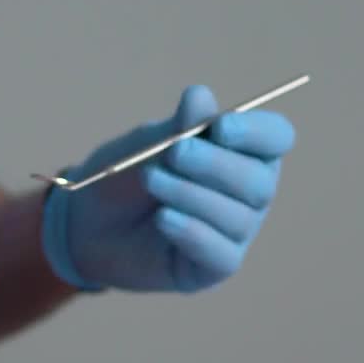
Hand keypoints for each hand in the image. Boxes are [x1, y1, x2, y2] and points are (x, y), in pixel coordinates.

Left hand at [42, 85, 295, 291]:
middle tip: (173, 153)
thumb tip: (200, 96)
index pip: (276, 138)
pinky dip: (192, 232)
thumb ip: (178, 125)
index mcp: (244, 152)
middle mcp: (249, 193)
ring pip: (237, 217)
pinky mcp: (214, 266)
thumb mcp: (147, 144)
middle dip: (214, 164)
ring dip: (190, 194)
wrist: (88, 224)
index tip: (220, 127)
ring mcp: (235, 232)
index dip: (255, 133)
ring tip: (150, 180)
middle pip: (259, 181)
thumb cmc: (126, 177)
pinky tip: (163, 219)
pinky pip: (219, 253)